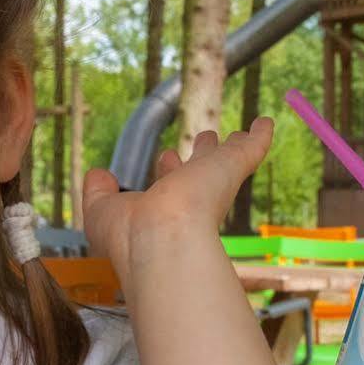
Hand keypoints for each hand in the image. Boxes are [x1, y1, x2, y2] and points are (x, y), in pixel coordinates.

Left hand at [82, 117, 272, 292]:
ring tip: (236, 134)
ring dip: (229, 147)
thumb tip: (98, 174)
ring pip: (225, 161)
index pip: (170, 186)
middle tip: (206, 137)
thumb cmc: (128, 233)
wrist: (161, 240)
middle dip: (202, 155)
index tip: (168, 156)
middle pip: (201, 171)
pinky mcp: (232, 169)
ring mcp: (213, 185)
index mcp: (164, 209)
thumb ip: (98, 192)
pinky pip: (250, 149)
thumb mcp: (101, 210)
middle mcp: (191, 199)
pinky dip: (259, 137)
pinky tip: (265, 123)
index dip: (168, 170)